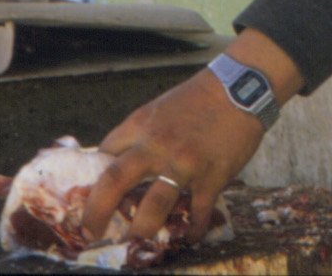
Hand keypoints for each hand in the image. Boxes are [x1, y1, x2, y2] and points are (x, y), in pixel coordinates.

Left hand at [80, 74, 260, 245]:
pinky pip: (199, 211)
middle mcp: (157, 145)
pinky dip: (193, 228)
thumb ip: (140, 134)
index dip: (94, 177)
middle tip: (90, 233)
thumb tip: (123, 160)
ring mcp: (185, 163)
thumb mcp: (159, 108)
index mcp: (141, 125)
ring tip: (137, 244)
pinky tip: (190, 236)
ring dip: (142, 229)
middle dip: (97, 211)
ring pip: (155, 204)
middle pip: (115, 181)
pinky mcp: (212, 176)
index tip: (91, 197)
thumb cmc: (199, 97)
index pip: (105, 154)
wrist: (241, 87)